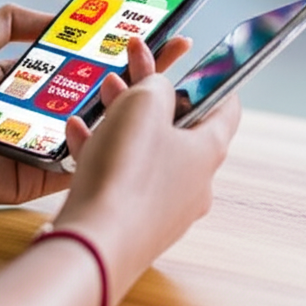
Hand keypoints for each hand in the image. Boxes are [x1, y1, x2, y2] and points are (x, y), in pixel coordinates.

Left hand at [0, 4, 191, 210]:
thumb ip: (8, 20)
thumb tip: (57, 14)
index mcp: (28, 80)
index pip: (81, 60)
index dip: (115, 46)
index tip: (151, 29)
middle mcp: (40, 112)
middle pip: (96, 92)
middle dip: (137, 73)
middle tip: (177, 53)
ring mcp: (41, 146)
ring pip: (93, 128)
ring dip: (127, 111)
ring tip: (165, 88)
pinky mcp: (36, 179)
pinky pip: (75, 165)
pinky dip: (102, 152)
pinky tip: (135, 133)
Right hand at [54, 38, 241, 303]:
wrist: (94, 242)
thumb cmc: (126, 171)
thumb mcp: (143, 104)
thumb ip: (156, 85)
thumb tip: (158, 89)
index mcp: (208, 151)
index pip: (226, 109)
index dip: (213, 81)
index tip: (198, 64)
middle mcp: (194, 182)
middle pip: (176, 127)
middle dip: (149, 94)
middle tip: (127, 68)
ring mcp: (164, 206)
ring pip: (145, 151)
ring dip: (122, 119)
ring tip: (100, 95)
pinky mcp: (133, 221)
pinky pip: (122, 178)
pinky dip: (103, 152)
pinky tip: (78, 133)